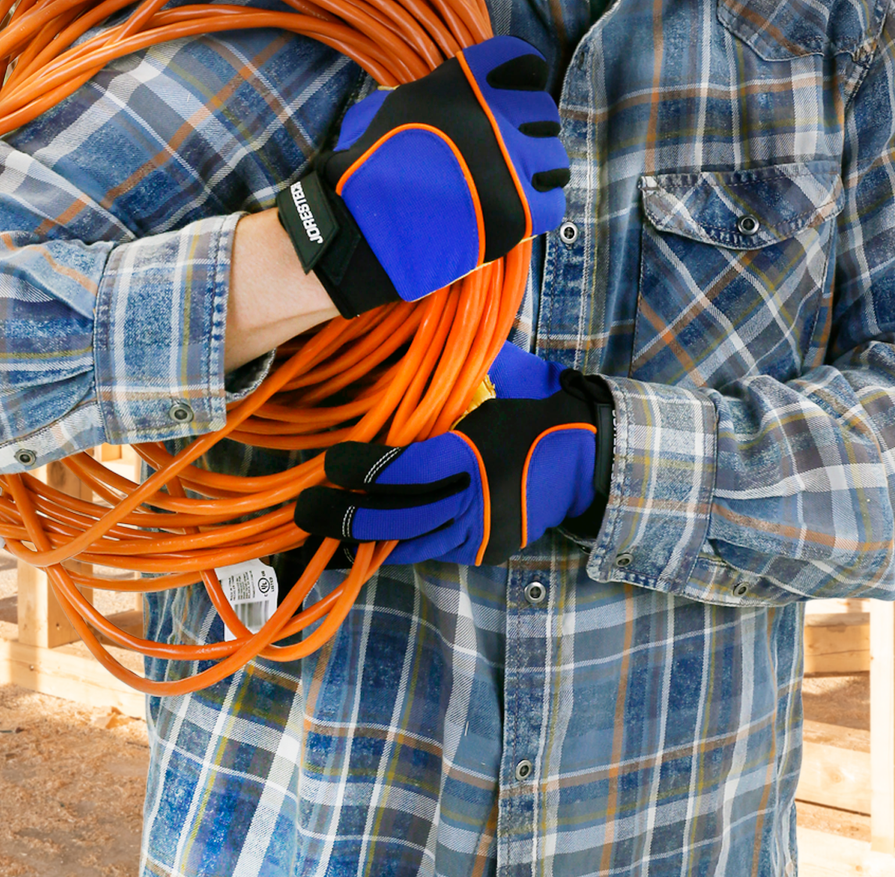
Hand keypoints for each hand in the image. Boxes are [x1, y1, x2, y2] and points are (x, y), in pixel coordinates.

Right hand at [275, 35, 568, 316]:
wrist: (364, 227)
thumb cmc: (370, 165)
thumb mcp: (394, 104)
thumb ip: (439, 90)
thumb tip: (462, 92)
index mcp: (465, 83)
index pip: (523, 60)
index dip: (520, 77)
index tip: (512, 94)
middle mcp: (495, 115)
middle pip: (543, 109)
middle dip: (527, 125)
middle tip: (505, 145)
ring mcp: (512, 163)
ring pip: (555, 157)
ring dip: (539, 166)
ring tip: (513, 180)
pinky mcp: (521, 210)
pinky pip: (555, 200)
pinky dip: (540, 203)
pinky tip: (515, 206)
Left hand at [293, 342, 613, 565]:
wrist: (587, 455)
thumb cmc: (533, 408)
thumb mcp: (491, 380)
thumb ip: (448, 372)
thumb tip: (399, 342)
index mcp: (472, 456)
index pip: (400, 470)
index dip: (360, 470)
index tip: (329, 462)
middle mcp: (473, 502)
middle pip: (396, 518)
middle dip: (346, 517)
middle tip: (307, 512)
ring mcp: (481, 534)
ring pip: (410, 545)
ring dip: (365, 541)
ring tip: (322, 538)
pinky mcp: (486, 551)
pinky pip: (433, 550)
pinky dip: (400, 546)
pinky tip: (368, 543)